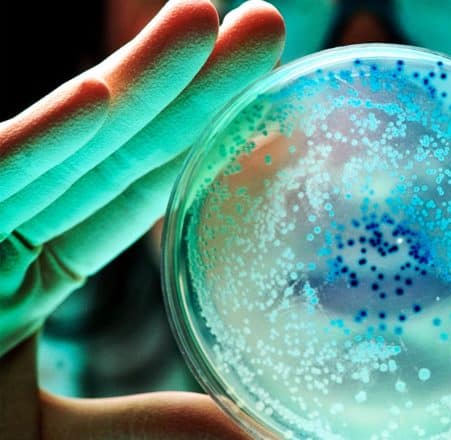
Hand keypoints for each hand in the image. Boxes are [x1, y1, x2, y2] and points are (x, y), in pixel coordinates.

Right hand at [0, 0, 283, 437]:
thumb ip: (141, 427)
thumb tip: (248, 431)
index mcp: (21, 277)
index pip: (128, 192)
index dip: (194, 136)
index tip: (259, 90)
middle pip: (111, 152)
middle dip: (187, 84)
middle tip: (263, 24)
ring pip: (59, 149)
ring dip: (134, 80)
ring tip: (209, 21)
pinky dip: (37, 144)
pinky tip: (102, 96)